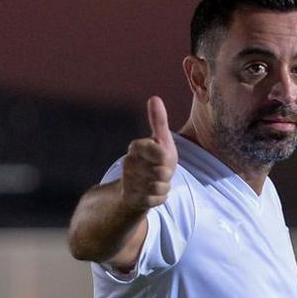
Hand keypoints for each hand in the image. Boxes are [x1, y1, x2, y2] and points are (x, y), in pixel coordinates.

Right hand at [121, 96, 176, 210]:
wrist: (139, 186)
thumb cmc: (155, 160)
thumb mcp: (161, 141)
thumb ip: (158, 121)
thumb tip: (154, 98)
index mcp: (136, 147)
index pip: (159, 152)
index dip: (166, 158)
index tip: (163, 157)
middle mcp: (128, 163)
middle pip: (162, 172)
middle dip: (168, 173)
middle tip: (161, 171)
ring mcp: (129, 181)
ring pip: (160, 186)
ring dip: (164, 186)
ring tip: (157, 181)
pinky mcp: (131, 198)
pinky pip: (157, 200)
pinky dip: (160, 198)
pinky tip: (152, 193)